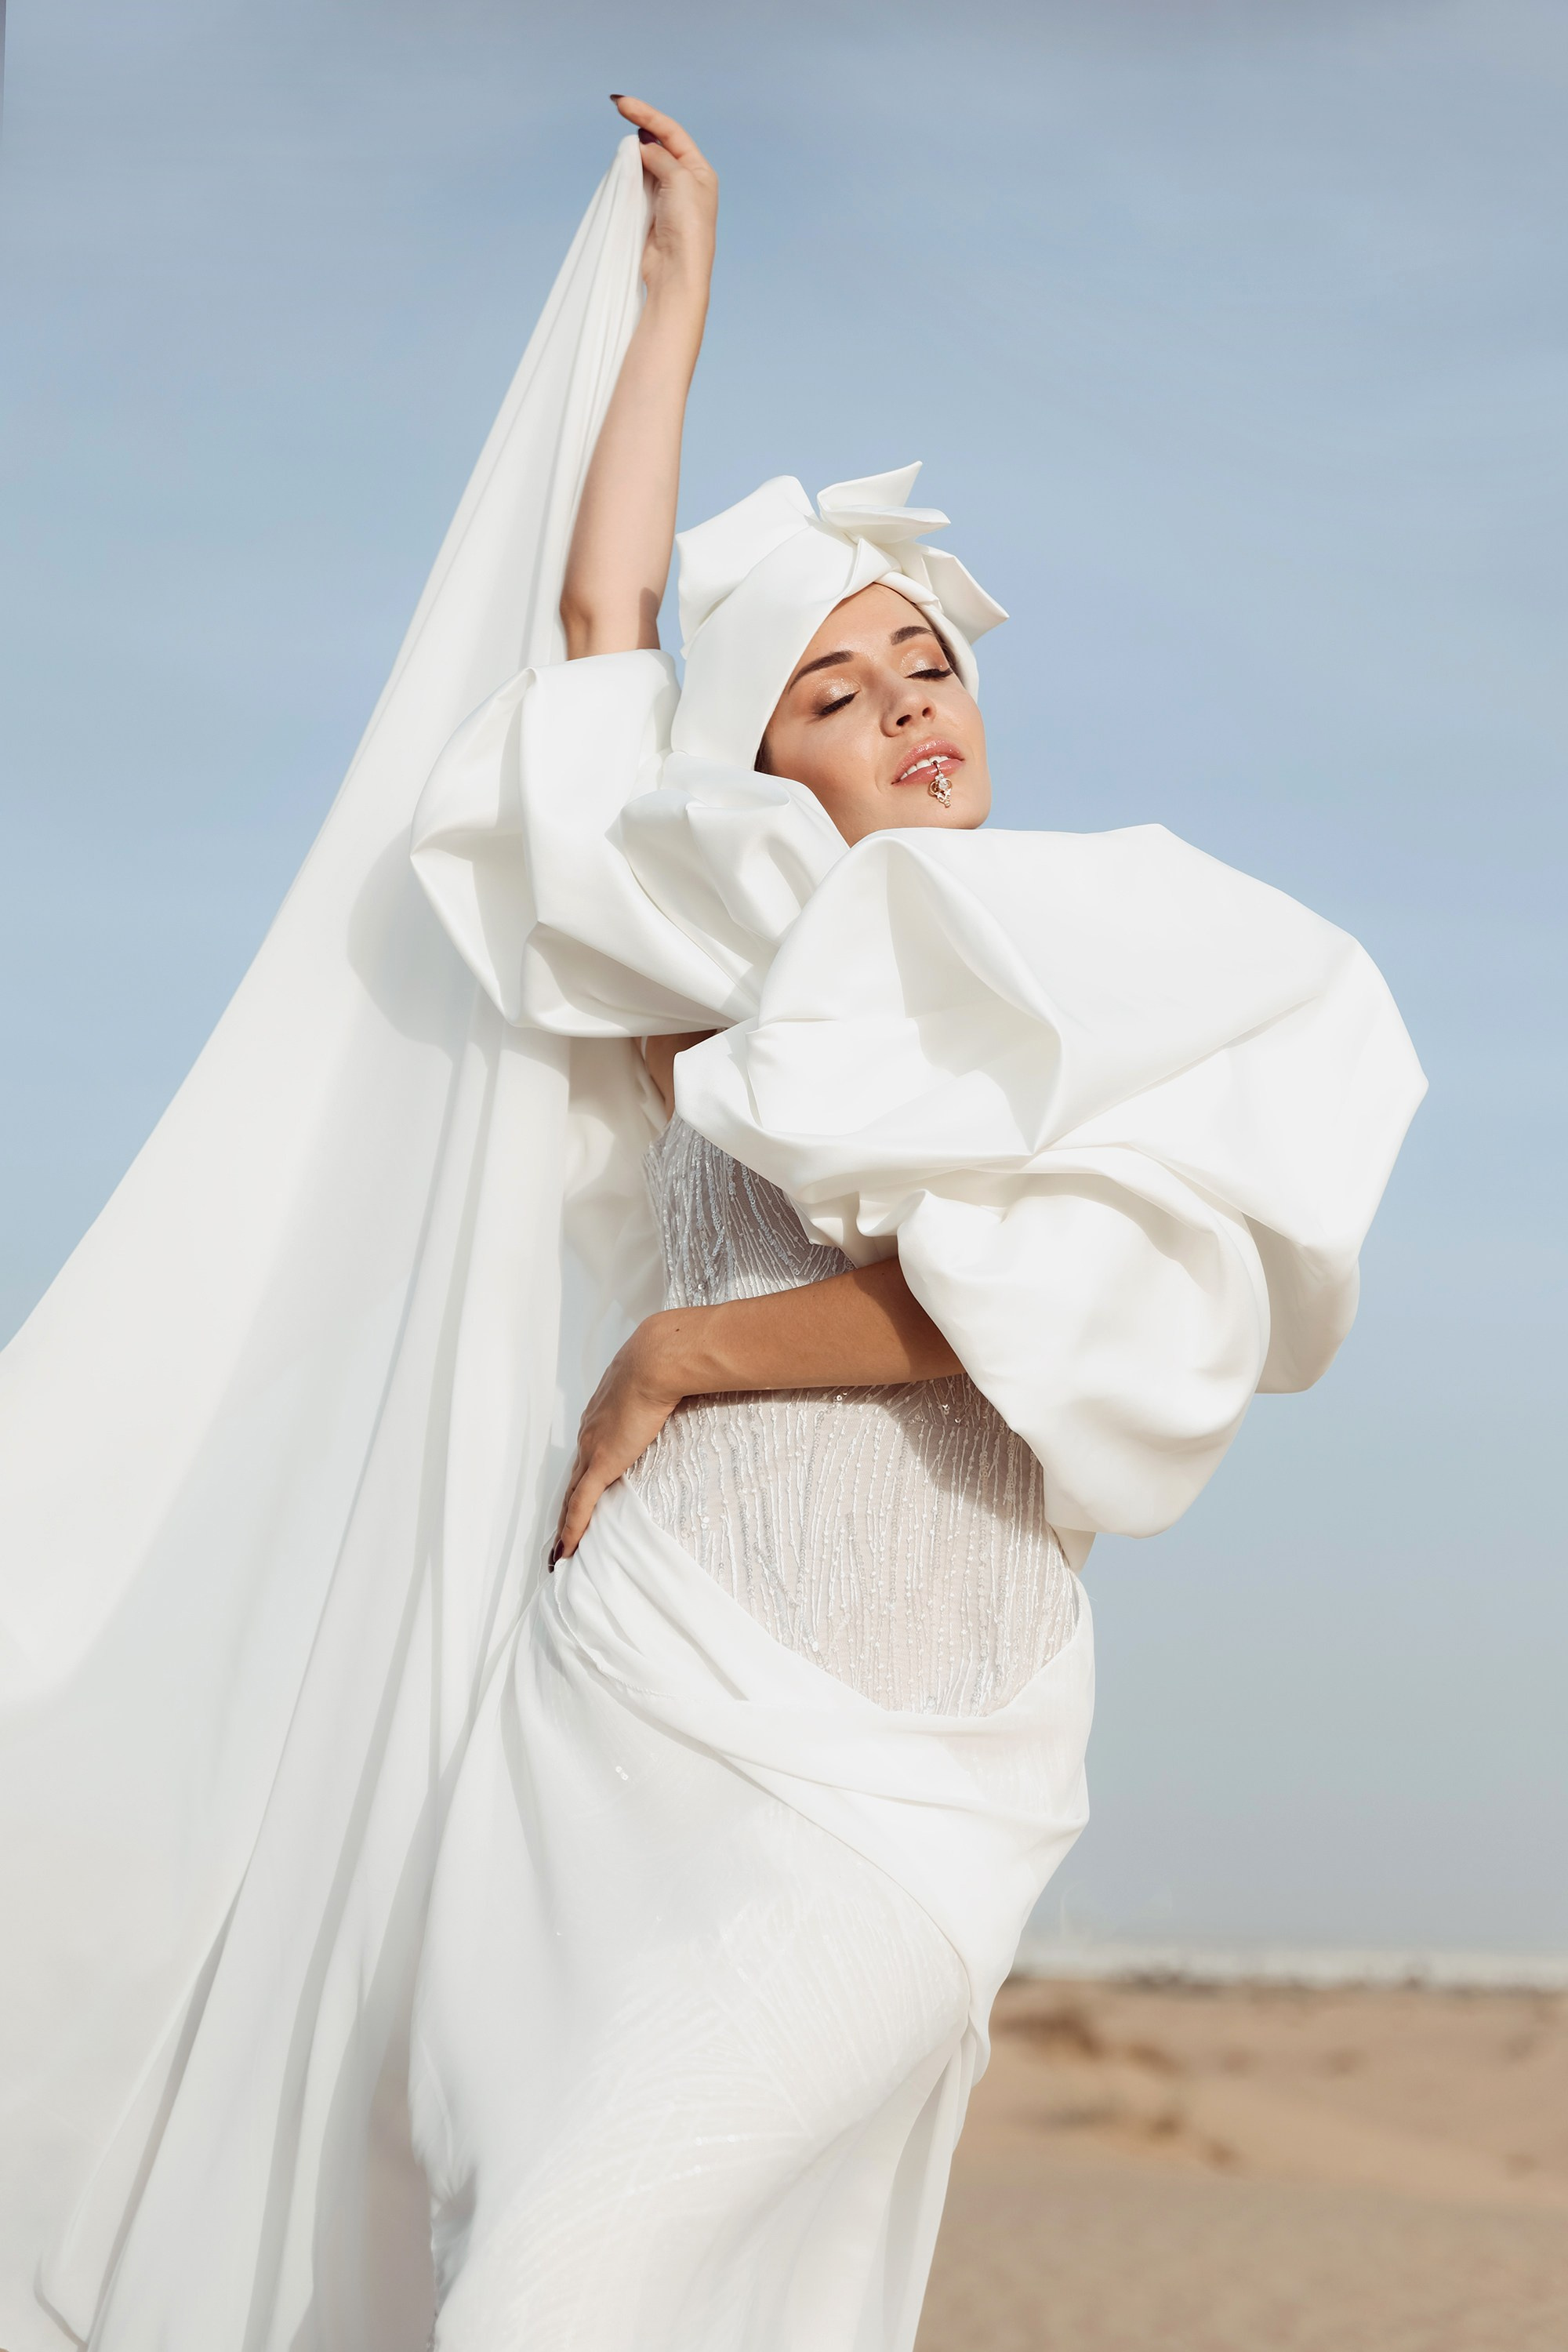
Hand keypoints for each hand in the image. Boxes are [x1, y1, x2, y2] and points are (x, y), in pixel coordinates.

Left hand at [552, 1311, 688, 1561]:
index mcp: (601, 1414)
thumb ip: (658, 1396)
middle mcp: (590, 1433)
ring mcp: (593, 1448)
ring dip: (564, 1523)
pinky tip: (565, 1550)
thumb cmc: (661, 1362)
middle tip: (559, 1532)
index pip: (586, 1455)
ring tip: (559, 1548)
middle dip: (565, 1507)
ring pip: (571, 1496)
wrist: (656, 1361)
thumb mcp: (656, 1382)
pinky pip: (581, 1504)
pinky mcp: (602, 1462)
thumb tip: (677, 1397)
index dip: (581, 1478)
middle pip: (572, 1479)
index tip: (577, 1495)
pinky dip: (572, 1529)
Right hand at [611, 95, 716, 311]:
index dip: (647, 114)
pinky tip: (622, 168)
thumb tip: (642, 147)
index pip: (672, 132)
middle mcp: (686, 183)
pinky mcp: (651, 214)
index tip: (621, 103)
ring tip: (622, 150)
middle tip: (619, 113)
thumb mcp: (679, 179)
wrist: (676, 271)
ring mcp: (667, 199)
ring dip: (633, 153)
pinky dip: (628, 173)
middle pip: (659, 145)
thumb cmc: (687, 227)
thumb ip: (660, 156)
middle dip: (640, 129)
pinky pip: (637, 185)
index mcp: (700, 171)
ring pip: (646, 164)